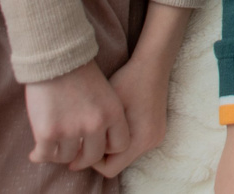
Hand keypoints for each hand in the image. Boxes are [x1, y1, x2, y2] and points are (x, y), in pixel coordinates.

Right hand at [25, 59, 127, 170]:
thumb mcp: (105, 92)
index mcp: (113, 113)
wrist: (55, 56)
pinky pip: (44, 156)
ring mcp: (71, 130)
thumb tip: (96, 142)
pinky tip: (36, 152)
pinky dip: (39, 155)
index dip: (107, 148)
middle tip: (73, 157)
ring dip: (59, 155)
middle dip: (82, 158)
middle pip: (92, 157)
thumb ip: (105, 116)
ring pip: (67, 157)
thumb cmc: (79, 71)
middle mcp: (95, 125)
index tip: (96, 146)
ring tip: (54, 149)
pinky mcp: (47, 133)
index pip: (119, 145)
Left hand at [93, 2, 191, 175]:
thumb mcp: (107, 108)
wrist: (153, 64)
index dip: (92, 160)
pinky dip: (121, 139)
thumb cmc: (128, 81)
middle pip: (118, 163)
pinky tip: (113, 123)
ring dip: (111, 146)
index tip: (81, 143)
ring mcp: (156, 137)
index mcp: (140, 139)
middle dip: (100, 154)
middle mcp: (151, 142)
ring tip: (99, 128)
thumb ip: (96, 134)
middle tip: (86, 136)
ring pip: (125, 154)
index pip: (109, 169)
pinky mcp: (156, 130)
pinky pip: (134, 144)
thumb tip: (76, 154)